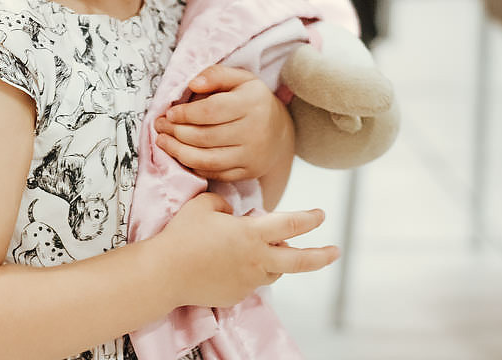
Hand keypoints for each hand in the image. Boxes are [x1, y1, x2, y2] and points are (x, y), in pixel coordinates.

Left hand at [155, 66, 293, 182]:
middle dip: (176, 132)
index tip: (169, 113)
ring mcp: (252, 156)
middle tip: (159, 127)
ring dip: (178, 152)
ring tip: (163, 141)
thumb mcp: (240, 79)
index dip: (185, 113)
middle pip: (205, 137)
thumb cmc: (252, 101)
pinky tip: (181, 155)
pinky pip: (214, 173)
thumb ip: (216, 75)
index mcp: (252, 103)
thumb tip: (192, 84)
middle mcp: (255, 131)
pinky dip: (193, 166)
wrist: (279, 133)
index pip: (211, 111)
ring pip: (207, 159)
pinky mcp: (247, 173)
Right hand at [157, 192, 339, 307]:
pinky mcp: (236, 296)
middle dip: (321, 255)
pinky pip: (251, 281)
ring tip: (269, 250)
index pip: (292, 224)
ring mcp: (248, 281)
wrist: (166, 273)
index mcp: (252, 233)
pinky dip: (250, 271)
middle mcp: (257, 259)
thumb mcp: (204, 205)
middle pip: (300, 259)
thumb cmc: (183, 235)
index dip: (310, 218)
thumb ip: (225, 205)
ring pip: (275, 271)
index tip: (321, 214)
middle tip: (335, 251)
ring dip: (277, 260)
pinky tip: (231, 264)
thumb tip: (233, 215)